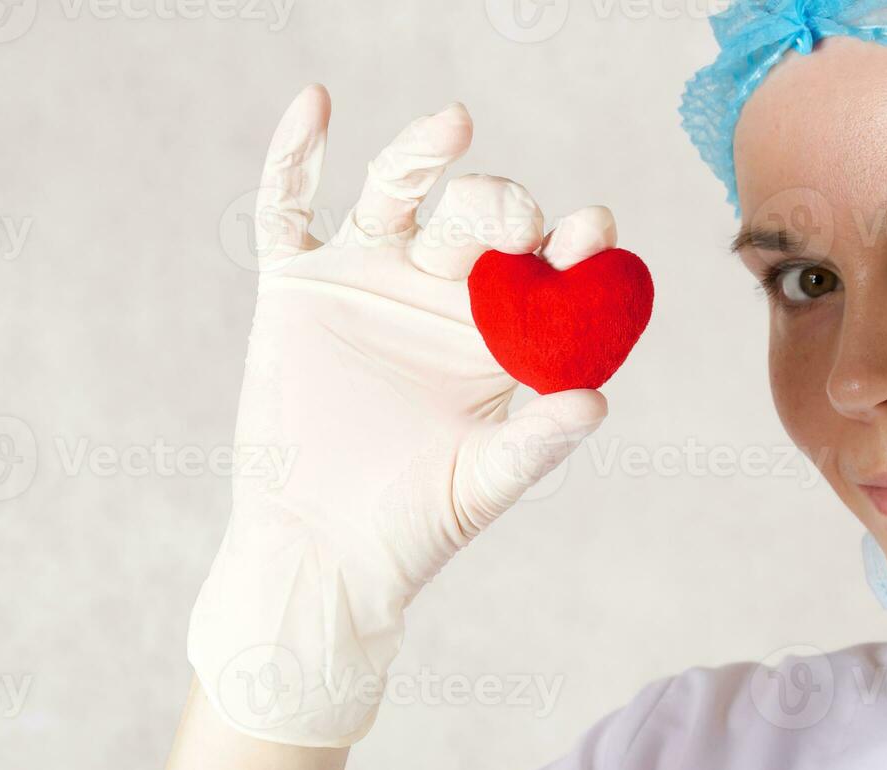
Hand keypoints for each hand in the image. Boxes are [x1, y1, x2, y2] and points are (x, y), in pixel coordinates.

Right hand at [188, 84, 617, 746]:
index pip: (545, 264)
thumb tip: (597, 401)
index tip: (596, 231)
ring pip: (396, 194)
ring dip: (421, 155)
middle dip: (502, 205)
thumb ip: (537, 442)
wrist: (321, 550)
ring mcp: (365, 280)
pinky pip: (289, 210)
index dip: (573, 240)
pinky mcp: (297, 288)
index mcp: (497, 328)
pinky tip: (316, 104)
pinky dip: (295, 156)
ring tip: (453, 126)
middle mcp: (435, 291)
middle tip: (518, 221)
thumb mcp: (486, 483)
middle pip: (475, 217)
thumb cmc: (414, 524)